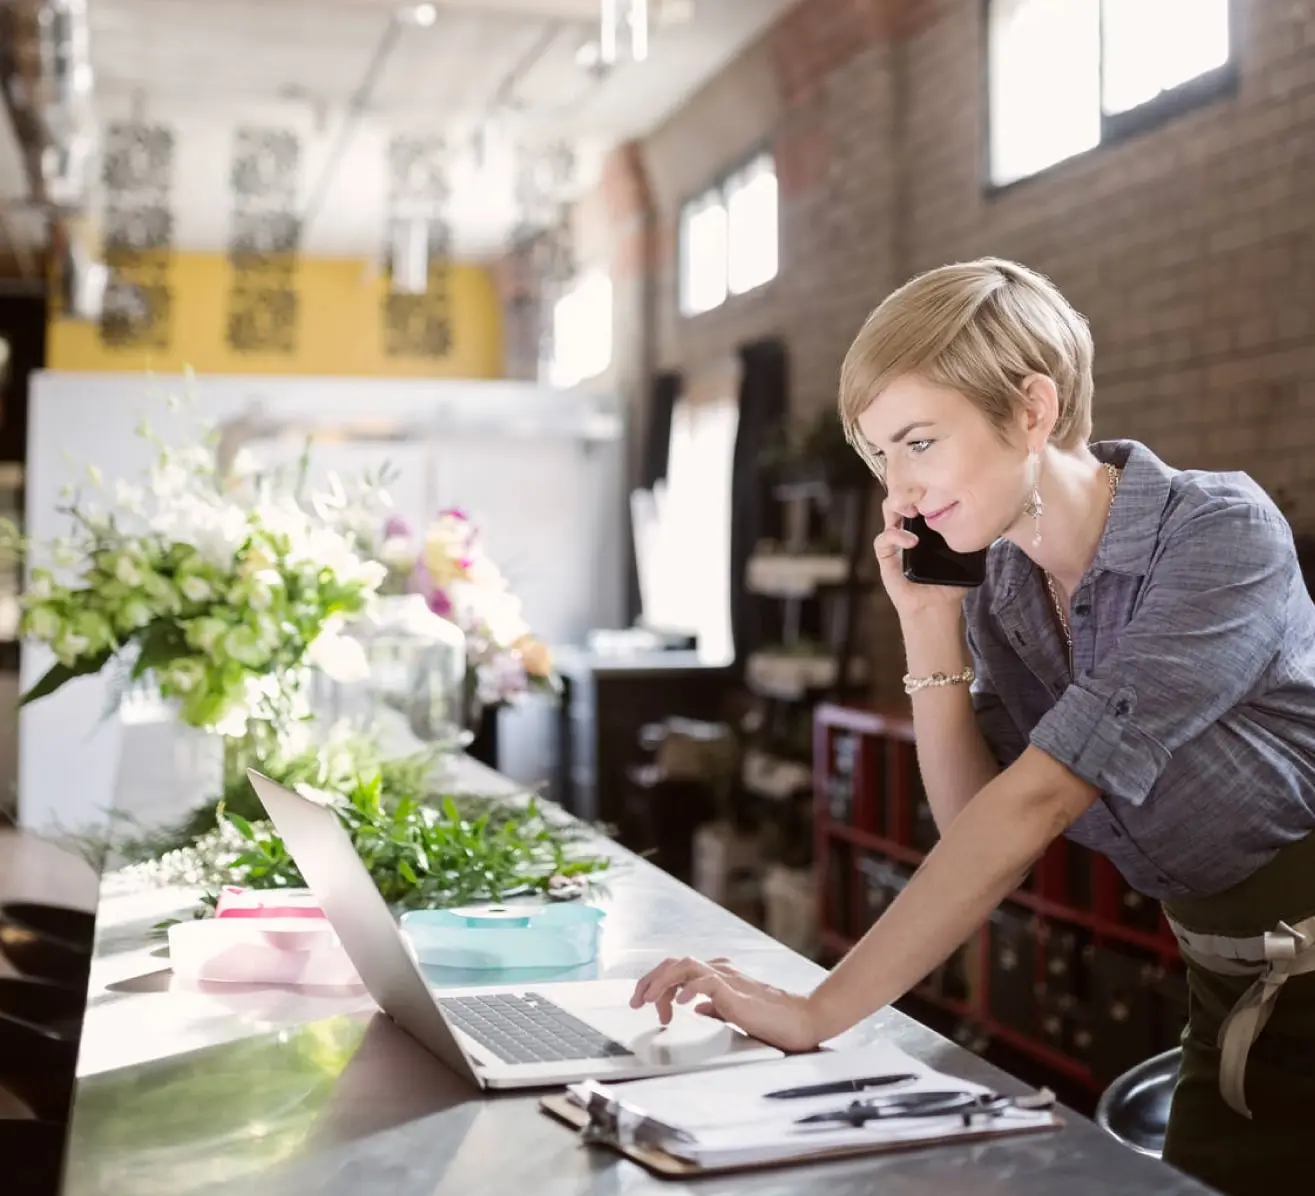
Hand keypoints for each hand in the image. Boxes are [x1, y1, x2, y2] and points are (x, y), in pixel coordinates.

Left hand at [629, 956, 821, 1052]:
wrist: (803, 1020)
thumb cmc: (773, 1019)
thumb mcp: (734, 1013)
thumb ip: (714, 1006)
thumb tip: (694, 1007)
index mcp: (719, 975)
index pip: (678, 970)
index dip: (659, 986)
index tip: (649, 1008)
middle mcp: (720, 971)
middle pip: (675, 963)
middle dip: (650, 979)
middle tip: (635, 1001)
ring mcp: (728, 978)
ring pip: (685, 966)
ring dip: (661, 982)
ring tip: (647, 1001)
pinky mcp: (737, 992)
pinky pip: (707, 982)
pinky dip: (689, 990)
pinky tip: (679, 1006)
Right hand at [874, 495, 972, 619]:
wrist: (936, 607)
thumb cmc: (950, 584)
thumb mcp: (968, 556)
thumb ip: (975, 538)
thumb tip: (994, 519)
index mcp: (927, 524)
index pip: (922, 496)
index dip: (927, 487)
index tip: (938, 486)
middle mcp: (910, 527)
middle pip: (903, 496)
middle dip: (909, 490)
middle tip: (921, 494)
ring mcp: (896, 540)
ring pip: (888, 511)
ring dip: (898, 506)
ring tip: (912, 513)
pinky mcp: (886, 555)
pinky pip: (882, 539)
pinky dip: (894, 536)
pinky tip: (911, 542)